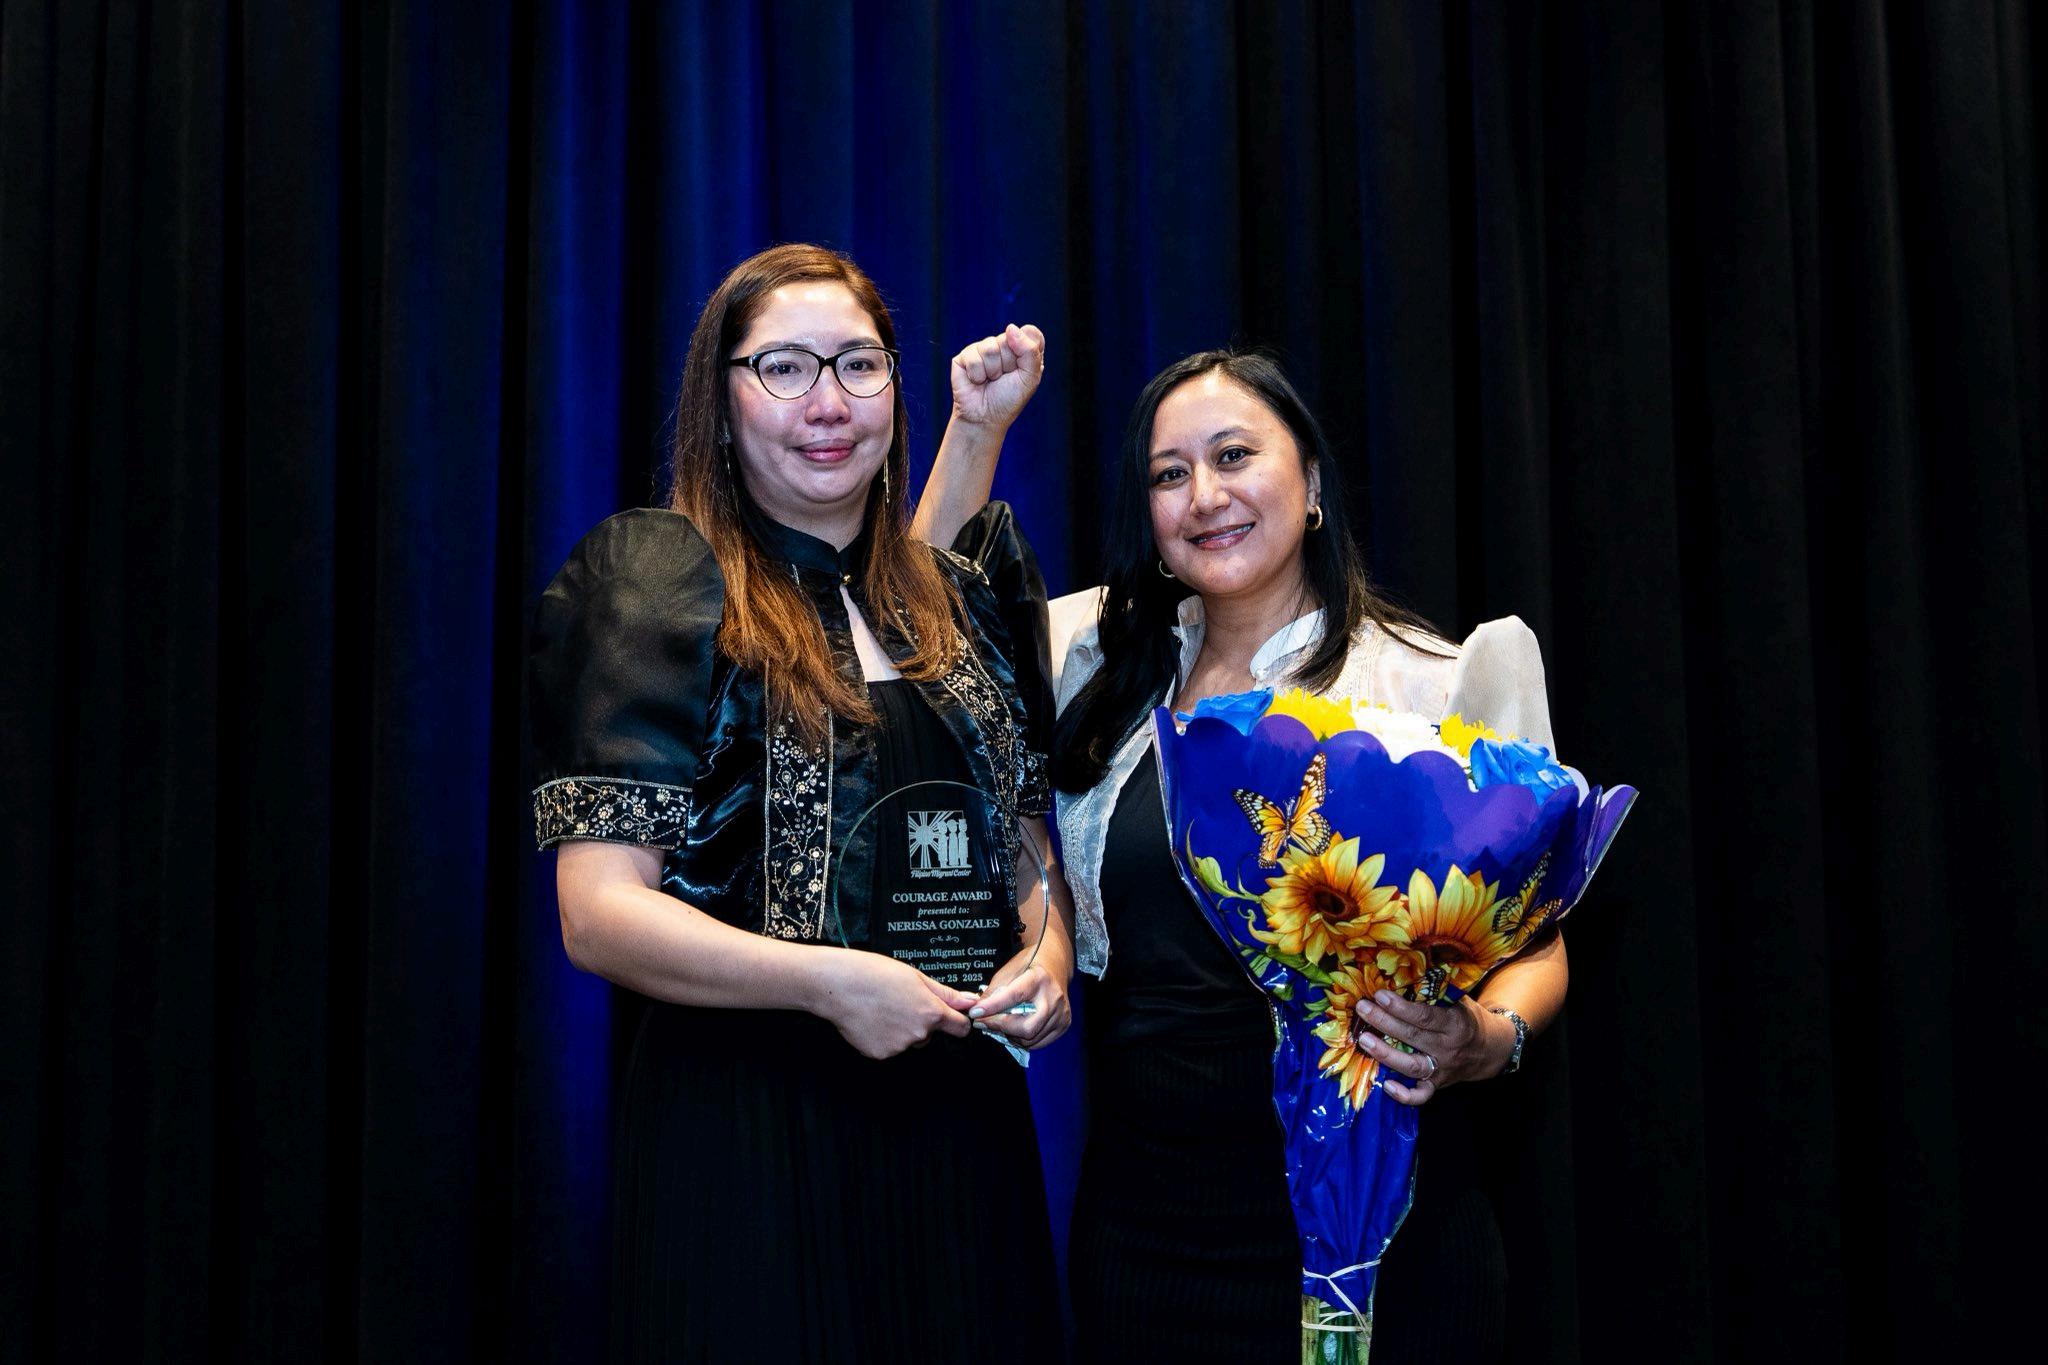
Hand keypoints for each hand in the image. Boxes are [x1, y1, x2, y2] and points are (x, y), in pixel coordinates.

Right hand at [813, 951, 977, 1059]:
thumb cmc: (874, 974)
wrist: (838, 985)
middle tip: (900, 1001)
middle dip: (921, 1022)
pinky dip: (883, 1037)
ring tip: (882, 1008)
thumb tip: (970, 1002)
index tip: (951, 1017)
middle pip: (930, 1034)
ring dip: (901, 1029)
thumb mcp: (916, 977)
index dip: (957, 1021)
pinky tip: (872, 1019)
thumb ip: (945, 994)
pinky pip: (889, 1047)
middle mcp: (918, 1034)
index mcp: (931, 1013)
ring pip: (908, 1041)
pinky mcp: (879, 1054)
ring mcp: (898, 1047)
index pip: (960, 1028)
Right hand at [949, 323, 1045, 430]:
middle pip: (1010, 337)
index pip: (1031, 332)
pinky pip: (974, 356)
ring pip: (991, 347)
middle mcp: (1003, 345)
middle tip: (1004, 378)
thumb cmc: (1008, 399)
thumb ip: (1030, 351)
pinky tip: (977, 381)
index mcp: (1023, 349)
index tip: (1023, 369)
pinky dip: (977, 374)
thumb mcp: (1030, 378)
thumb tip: (1010, 327)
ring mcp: (983, 349)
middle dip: (1009, 363)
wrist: (985, 418)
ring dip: (993, 370)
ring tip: (990, 380)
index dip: (1028, 350)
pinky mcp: (965, 356)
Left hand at [965, 948, 1071, 1050]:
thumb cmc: (1029, 966)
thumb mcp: (1009, 971)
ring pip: (1031, 1038)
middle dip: (1001, 1028)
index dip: (993, 1007)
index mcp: (1039, 979)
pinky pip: (1039, 1042)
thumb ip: (994, 991)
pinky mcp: (1064, 1024)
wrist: (1055, 966)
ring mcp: (1061, 1013)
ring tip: (1000, 1024)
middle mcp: (1053, 997)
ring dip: (1010, 1035)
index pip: (1014, 997)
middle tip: (985, 1023)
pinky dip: (1023, 1040)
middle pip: (1026, 1027)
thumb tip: (978, 1011)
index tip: (975, 1013)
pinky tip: (1015, 1030)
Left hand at [1351, 991, 1514, 1106]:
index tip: (1380, 995)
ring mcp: (1442, 1069)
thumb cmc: (1466, 1018)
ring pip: (1412, 1065)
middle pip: (1413, 1037)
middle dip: (1384, 1022)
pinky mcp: (1437, 1084)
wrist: (1490, 1050)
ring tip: (1364, 1040)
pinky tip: (1387, 1086)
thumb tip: (1403, 972)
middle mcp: (1448, 1048)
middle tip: (1362, 1008)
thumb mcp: (1459, 1001)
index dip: (1401, 1007)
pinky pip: (1421, 1095)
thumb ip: (1435, 991)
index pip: (1425, 1017)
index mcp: (1455, 1024)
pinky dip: (1405, 1095)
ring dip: (1386, 1054)